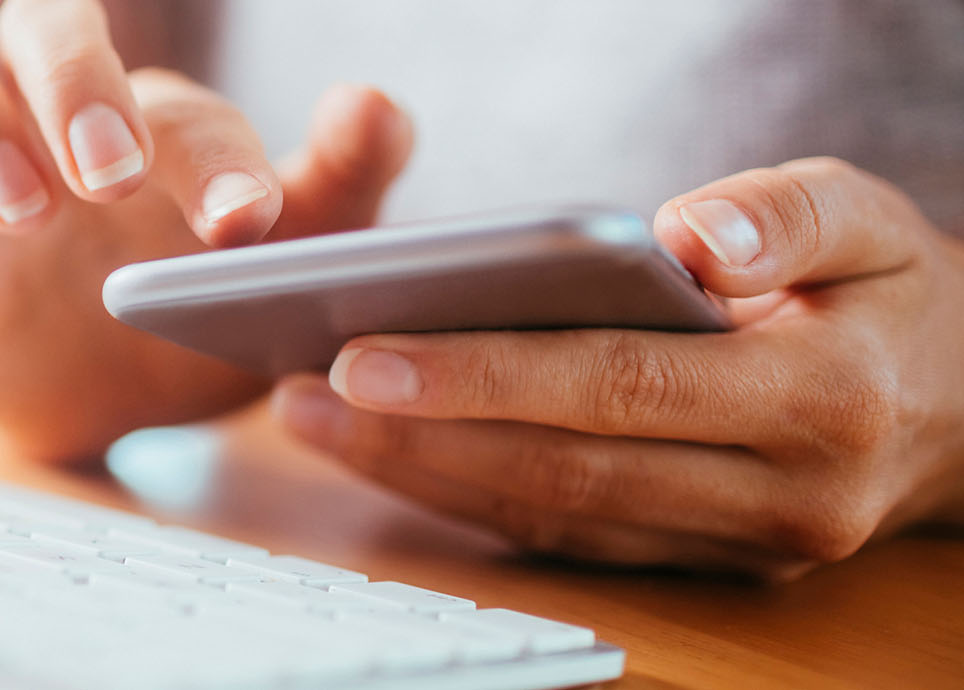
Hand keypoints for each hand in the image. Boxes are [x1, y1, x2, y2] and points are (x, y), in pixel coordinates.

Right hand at [0, 3, 412, 462]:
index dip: (212, 152)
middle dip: (74, 86)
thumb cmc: (200, 313)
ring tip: (28, 213)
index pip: (178, 105)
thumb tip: (376, 104)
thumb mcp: (278, 267)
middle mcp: (62, 122)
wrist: (102, 401)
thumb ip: (339, 185)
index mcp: (159, 125)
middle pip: (43, 29)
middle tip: (111, 175)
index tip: (244, 224)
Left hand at [273, 157, 963, 580]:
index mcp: (821, 399)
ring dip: (422, 477)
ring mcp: (737, 546)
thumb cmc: (892, 291)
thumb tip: (687, 236)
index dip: (485, 376)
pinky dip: (469, 501)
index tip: (363, 355)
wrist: (959, 406)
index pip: (619, 387)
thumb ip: (786, 213)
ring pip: (551, 517)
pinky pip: (567, 537)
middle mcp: (778, 496)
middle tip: (301, 393)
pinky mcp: (700, 561)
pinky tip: (388, 458)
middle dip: (420, 437)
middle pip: (563, 468)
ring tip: (312, 422)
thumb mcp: (870, 217)